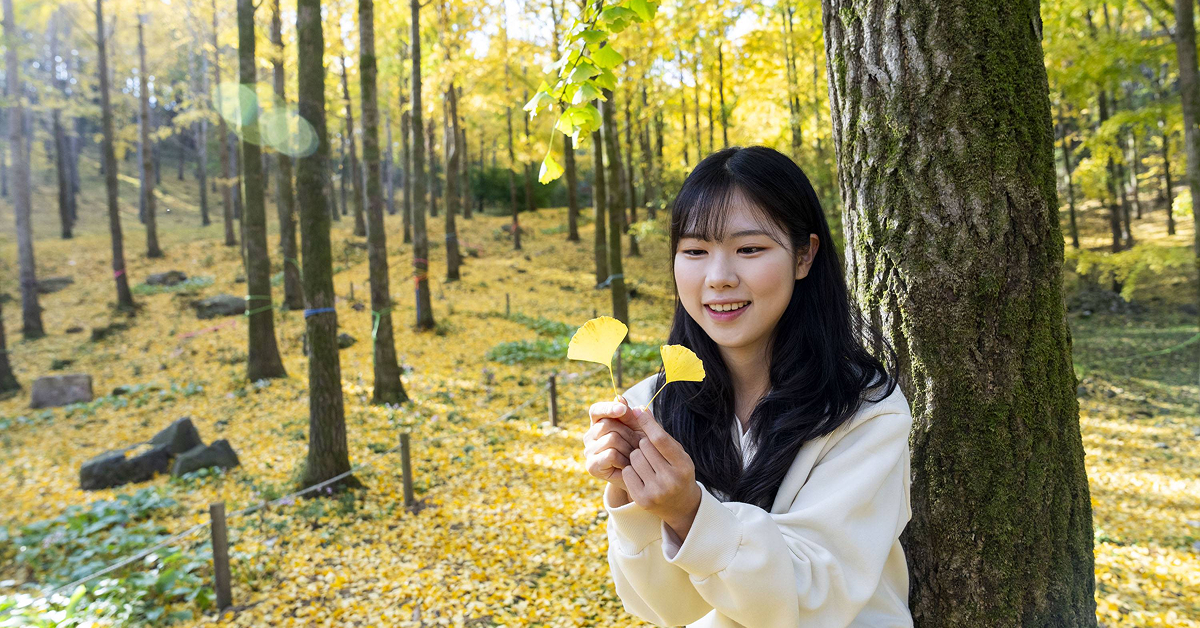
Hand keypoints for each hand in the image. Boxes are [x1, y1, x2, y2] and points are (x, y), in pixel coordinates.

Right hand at [584, 396, 645, 492]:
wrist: (641, 476)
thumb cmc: (640, 448)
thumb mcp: (639, 428)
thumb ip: (631, 413)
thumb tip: (620, 397)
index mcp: (598, 423)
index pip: (596, 410)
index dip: (608, 408)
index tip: (623, 409)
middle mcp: (590, 436)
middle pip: (607, 424)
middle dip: (628, 433)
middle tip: (638, 444)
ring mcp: (589, 451)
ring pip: (611, 439)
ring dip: (629, 447)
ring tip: (635, 456)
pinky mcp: (592, 466)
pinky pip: (610, 454)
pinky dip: (623, 459)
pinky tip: (628, 465)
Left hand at [614, 401, 701, 535]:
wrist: (681, 506)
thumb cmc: (678, 472)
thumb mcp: (677, 453)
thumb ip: (660, 433)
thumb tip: (640, 409)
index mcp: (684, 465)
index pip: (660, 439)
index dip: (647, 423)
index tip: (636, 410)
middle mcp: (671, 480)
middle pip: (644, 447)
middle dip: (643, 444)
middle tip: (649, 451)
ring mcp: (657, 491)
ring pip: (634, 458)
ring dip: (636, 456)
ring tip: (646, 463)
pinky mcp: (643, 500)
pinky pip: (627, 472)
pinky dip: (631, 469)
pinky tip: (640, 475)